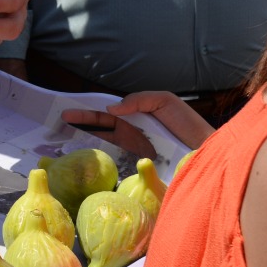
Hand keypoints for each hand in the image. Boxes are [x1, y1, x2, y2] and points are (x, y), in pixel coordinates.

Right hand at [60, 91, 215, 157]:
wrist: (209, 151)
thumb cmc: (188, 126)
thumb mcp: (165, 102)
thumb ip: (139, 100)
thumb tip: (111, 110)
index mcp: (137, 118)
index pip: (107, 113)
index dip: (88, 111)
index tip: (67, 110)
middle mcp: (133, 135)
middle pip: (101, 127)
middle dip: (80, 122)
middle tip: (58, 120)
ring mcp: (134, 151)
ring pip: (104, 142)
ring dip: (85, 137)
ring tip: (63, 135)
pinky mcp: (139, 167)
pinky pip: (116, 161)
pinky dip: (99, 158)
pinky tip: (85, 155)